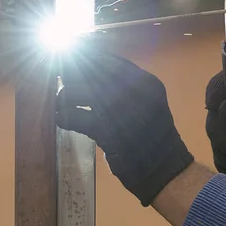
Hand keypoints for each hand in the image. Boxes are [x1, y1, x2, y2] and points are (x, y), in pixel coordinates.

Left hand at [55, 48, 193, 205]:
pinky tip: (61, 119)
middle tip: (60, 79)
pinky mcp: (106, 131)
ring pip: (76, 90)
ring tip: (62, 104)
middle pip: (87, 69)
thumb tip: (86, 62)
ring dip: (63, 97)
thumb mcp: (146, 100)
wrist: (165, 169)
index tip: (68, 57)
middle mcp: (133, 90)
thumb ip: (122, 82)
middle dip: (69, 73)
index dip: (84, 56)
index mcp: (145, 80)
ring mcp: (120, 109)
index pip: (107, 59)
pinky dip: (63, 117)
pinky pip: (74, 116)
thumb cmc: (152, 134)